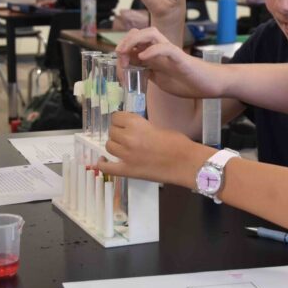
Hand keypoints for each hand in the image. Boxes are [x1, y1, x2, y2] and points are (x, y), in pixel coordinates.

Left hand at [98, 112, 212, 186]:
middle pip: (112, 131)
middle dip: (118, 132)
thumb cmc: (177, 142)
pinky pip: (107, 167)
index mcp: (135, 123)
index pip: (116, 117)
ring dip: (115, 145)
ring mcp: (125, 155)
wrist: (185, 162)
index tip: (125, 123)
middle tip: (128, 137)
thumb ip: (141, 127)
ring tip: (123, 147)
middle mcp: (126, 137)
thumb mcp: (157, 126)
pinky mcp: (127, 170)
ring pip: (109, 146)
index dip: (121, 120)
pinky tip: (103, 160)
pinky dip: (102, 164)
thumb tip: (133, 129)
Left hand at [116, 27, 226, 97]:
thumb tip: (128, 73)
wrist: (210, 85)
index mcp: (156, 54)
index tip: (117, 64)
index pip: (135, 42)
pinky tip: (143, 58)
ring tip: (126, 53)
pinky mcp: (180, 57)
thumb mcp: (160, 79)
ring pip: (151, 33)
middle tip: (119, 56)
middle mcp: (161, 49)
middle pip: (140, 32)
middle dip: (126, 42)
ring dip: (134, 41)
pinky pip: (165, 48)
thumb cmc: (188, 82)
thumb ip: (146, 73)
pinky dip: (152, 50)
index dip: (123, 49)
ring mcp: (171, 52)